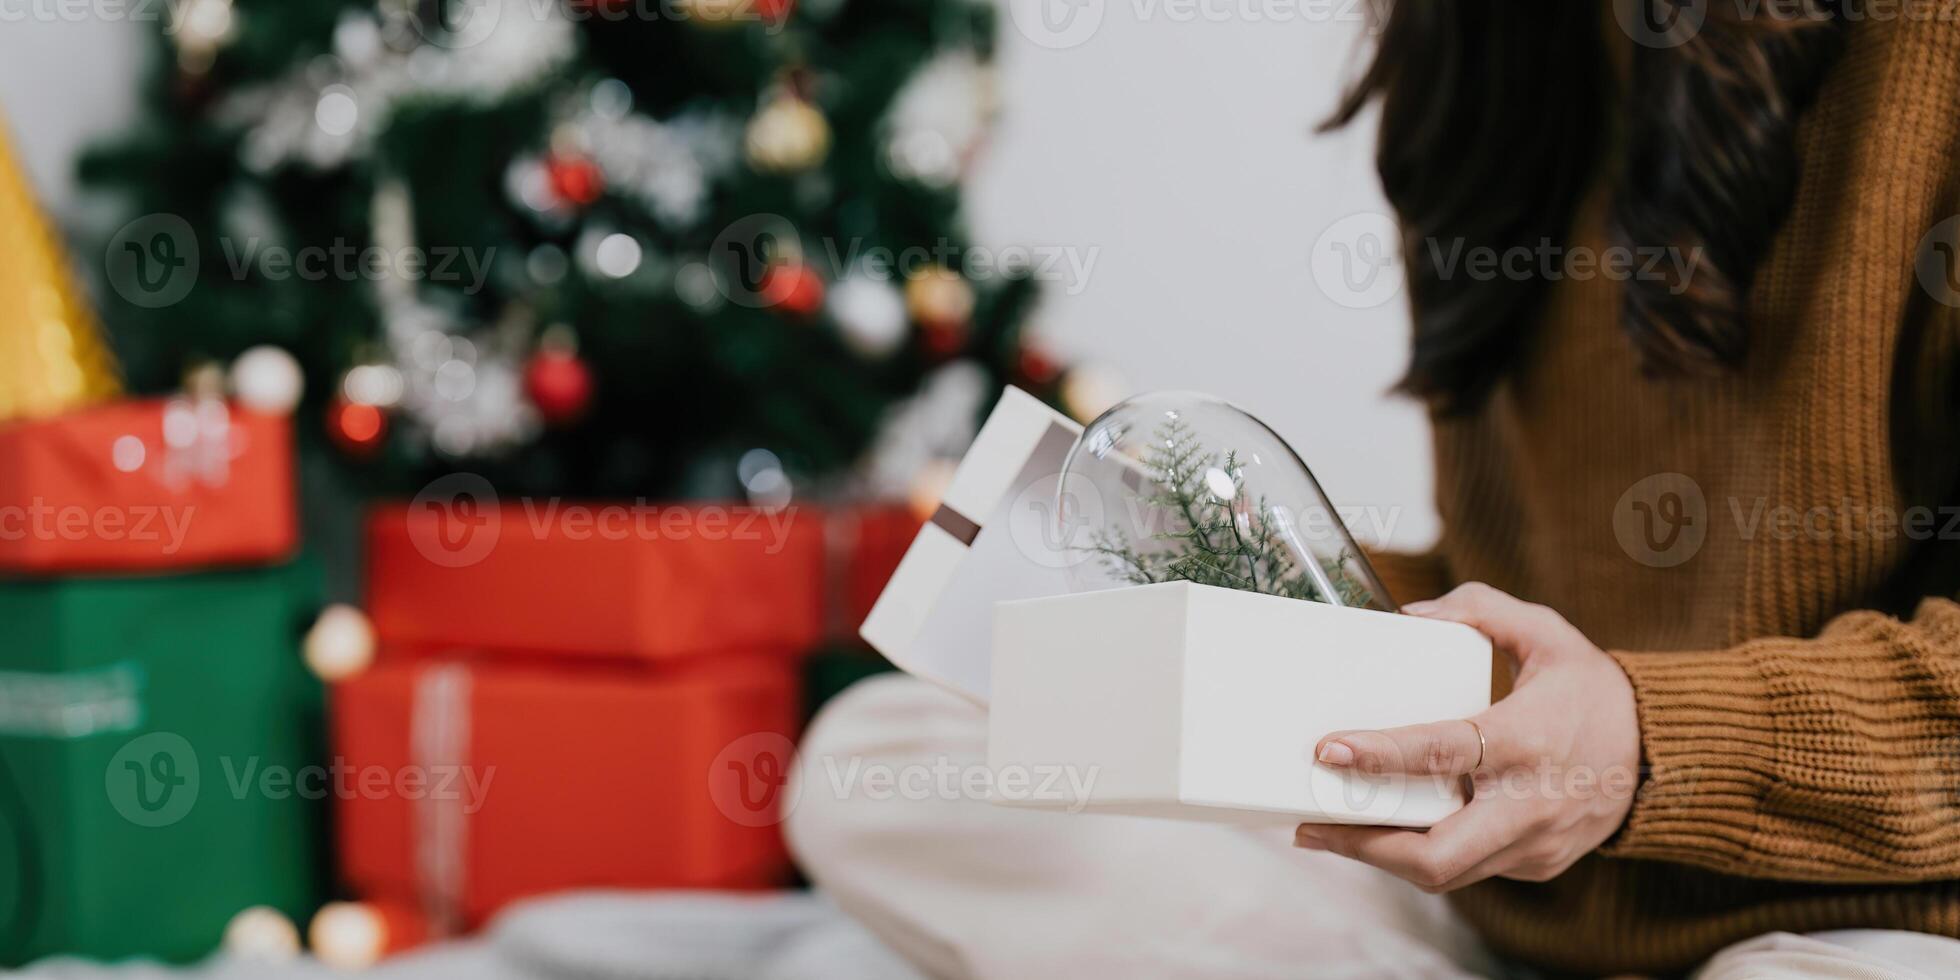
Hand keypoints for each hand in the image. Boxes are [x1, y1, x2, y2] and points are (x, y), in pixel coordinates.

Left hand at [1293, 583, 1641, 892]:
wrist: (1667, 755)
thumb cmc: (1595, 691)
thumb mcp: (1548, 633)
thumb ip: (1480, 609)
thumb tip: (1410, 614)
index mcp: (1526, 739)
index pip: (1443, 752)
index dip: (1381, 754)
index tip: (1328, 748)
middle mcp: (1529, 804)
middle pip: (1436, 854)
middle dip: (1364, 846)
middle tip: (1310, 823)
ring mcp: (1534, 844)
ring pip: (1446, 875)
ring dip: (1381, 858)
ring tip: (1329, 831)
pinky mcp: (1535, 865)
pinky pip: (1468, 871)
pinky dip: (1423, 855)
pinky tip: (1386, 834)